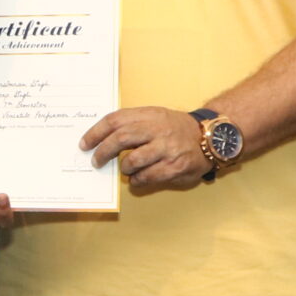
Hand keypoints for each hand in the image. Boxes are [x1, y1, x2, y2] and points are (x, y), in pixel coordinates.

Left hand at [82, 106, 208, 192]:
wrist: (211, 137)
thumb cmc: (176, 129)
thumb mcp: (156, 117)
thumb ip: (132, 124)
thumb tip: (102, 140)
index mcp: (150, 114)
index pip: (116, 119)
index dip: (96, 132)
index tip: (85, 144)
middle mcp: (158, 129)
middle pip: (122, 138)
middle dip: (103, 151)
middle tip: (96, 161)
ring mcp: (167, 148)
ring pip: (133, 160)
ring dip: (124, 168)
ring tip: (124, 170)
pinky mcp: (175, 166)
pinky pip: (148, 176)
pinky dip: (137, 180)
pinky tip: (136, 180)